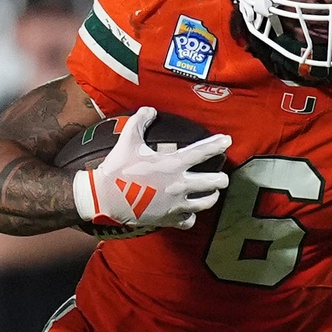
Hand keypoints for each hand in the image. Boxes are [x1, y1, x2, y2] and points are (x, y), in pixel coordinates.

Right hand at [74, 106, 231, 231]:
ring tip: (211, 192)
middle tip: (220, 176)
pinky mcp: (170, 218)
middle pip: (216, 182)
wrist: (104, 197)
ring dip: (212, 196)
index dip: (217, 145)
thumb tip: (150, 110)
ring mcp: (176, 203)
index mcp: (172, 164)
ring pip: (208, 202)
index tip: (227, 141)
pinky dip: (191, 217)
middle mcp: (179, 184)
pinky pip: (190, 221)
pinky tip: (189, 212)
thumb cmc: (117, 168)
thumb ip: (139, 122)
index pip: (202, 152)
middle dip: (222, 178)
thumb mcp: (127, 141)